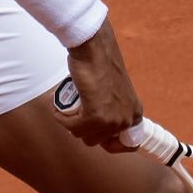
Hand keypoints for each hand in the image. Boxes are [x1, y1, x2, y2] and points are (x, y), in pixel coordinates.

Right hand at [54, 21, 142, 151]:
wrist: (94, 48)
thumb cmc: (100, 63)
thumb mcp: (114, 91)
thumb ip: (112, 108)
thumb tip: (100, 127)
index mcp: (135, 112)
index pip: (128, 144)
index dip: (107, 140)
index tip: (93, 130)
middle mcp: (127, 119)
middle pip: (97, 141)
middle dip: (83, 128)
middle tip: (76, 111)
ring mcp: (112, 119)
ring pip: (83, 135)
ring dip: (70, 123)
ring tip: (67, 107)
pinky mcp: (95, 115)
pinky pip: (72, 127)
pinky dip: (61, 118)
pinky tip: (58, 107)